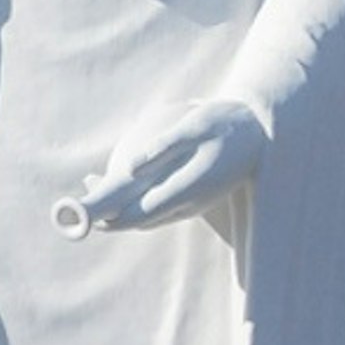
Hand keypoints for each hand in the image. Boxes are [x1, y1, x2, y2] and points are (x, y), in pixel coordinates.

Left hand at [64, 100, 268, 233]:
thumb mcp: (195, 126)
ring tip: (95, 183)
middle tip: (82, 193)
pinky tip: (127, 181)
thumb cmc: (227, 124)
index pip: (139, 214)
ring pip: (148, 216)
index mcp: (187, 189)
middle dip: (108, 213)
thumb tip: (129, 167)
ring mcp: (193, 204)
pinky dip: (137, 200)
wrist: (262, 134)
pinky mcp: (194, 199)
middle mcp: (188, 203)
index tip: (84, 214)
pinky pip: (159, 208)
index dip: (109, 218)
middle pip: (139, 219)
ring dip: (121, 206)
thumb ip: (163, 147)